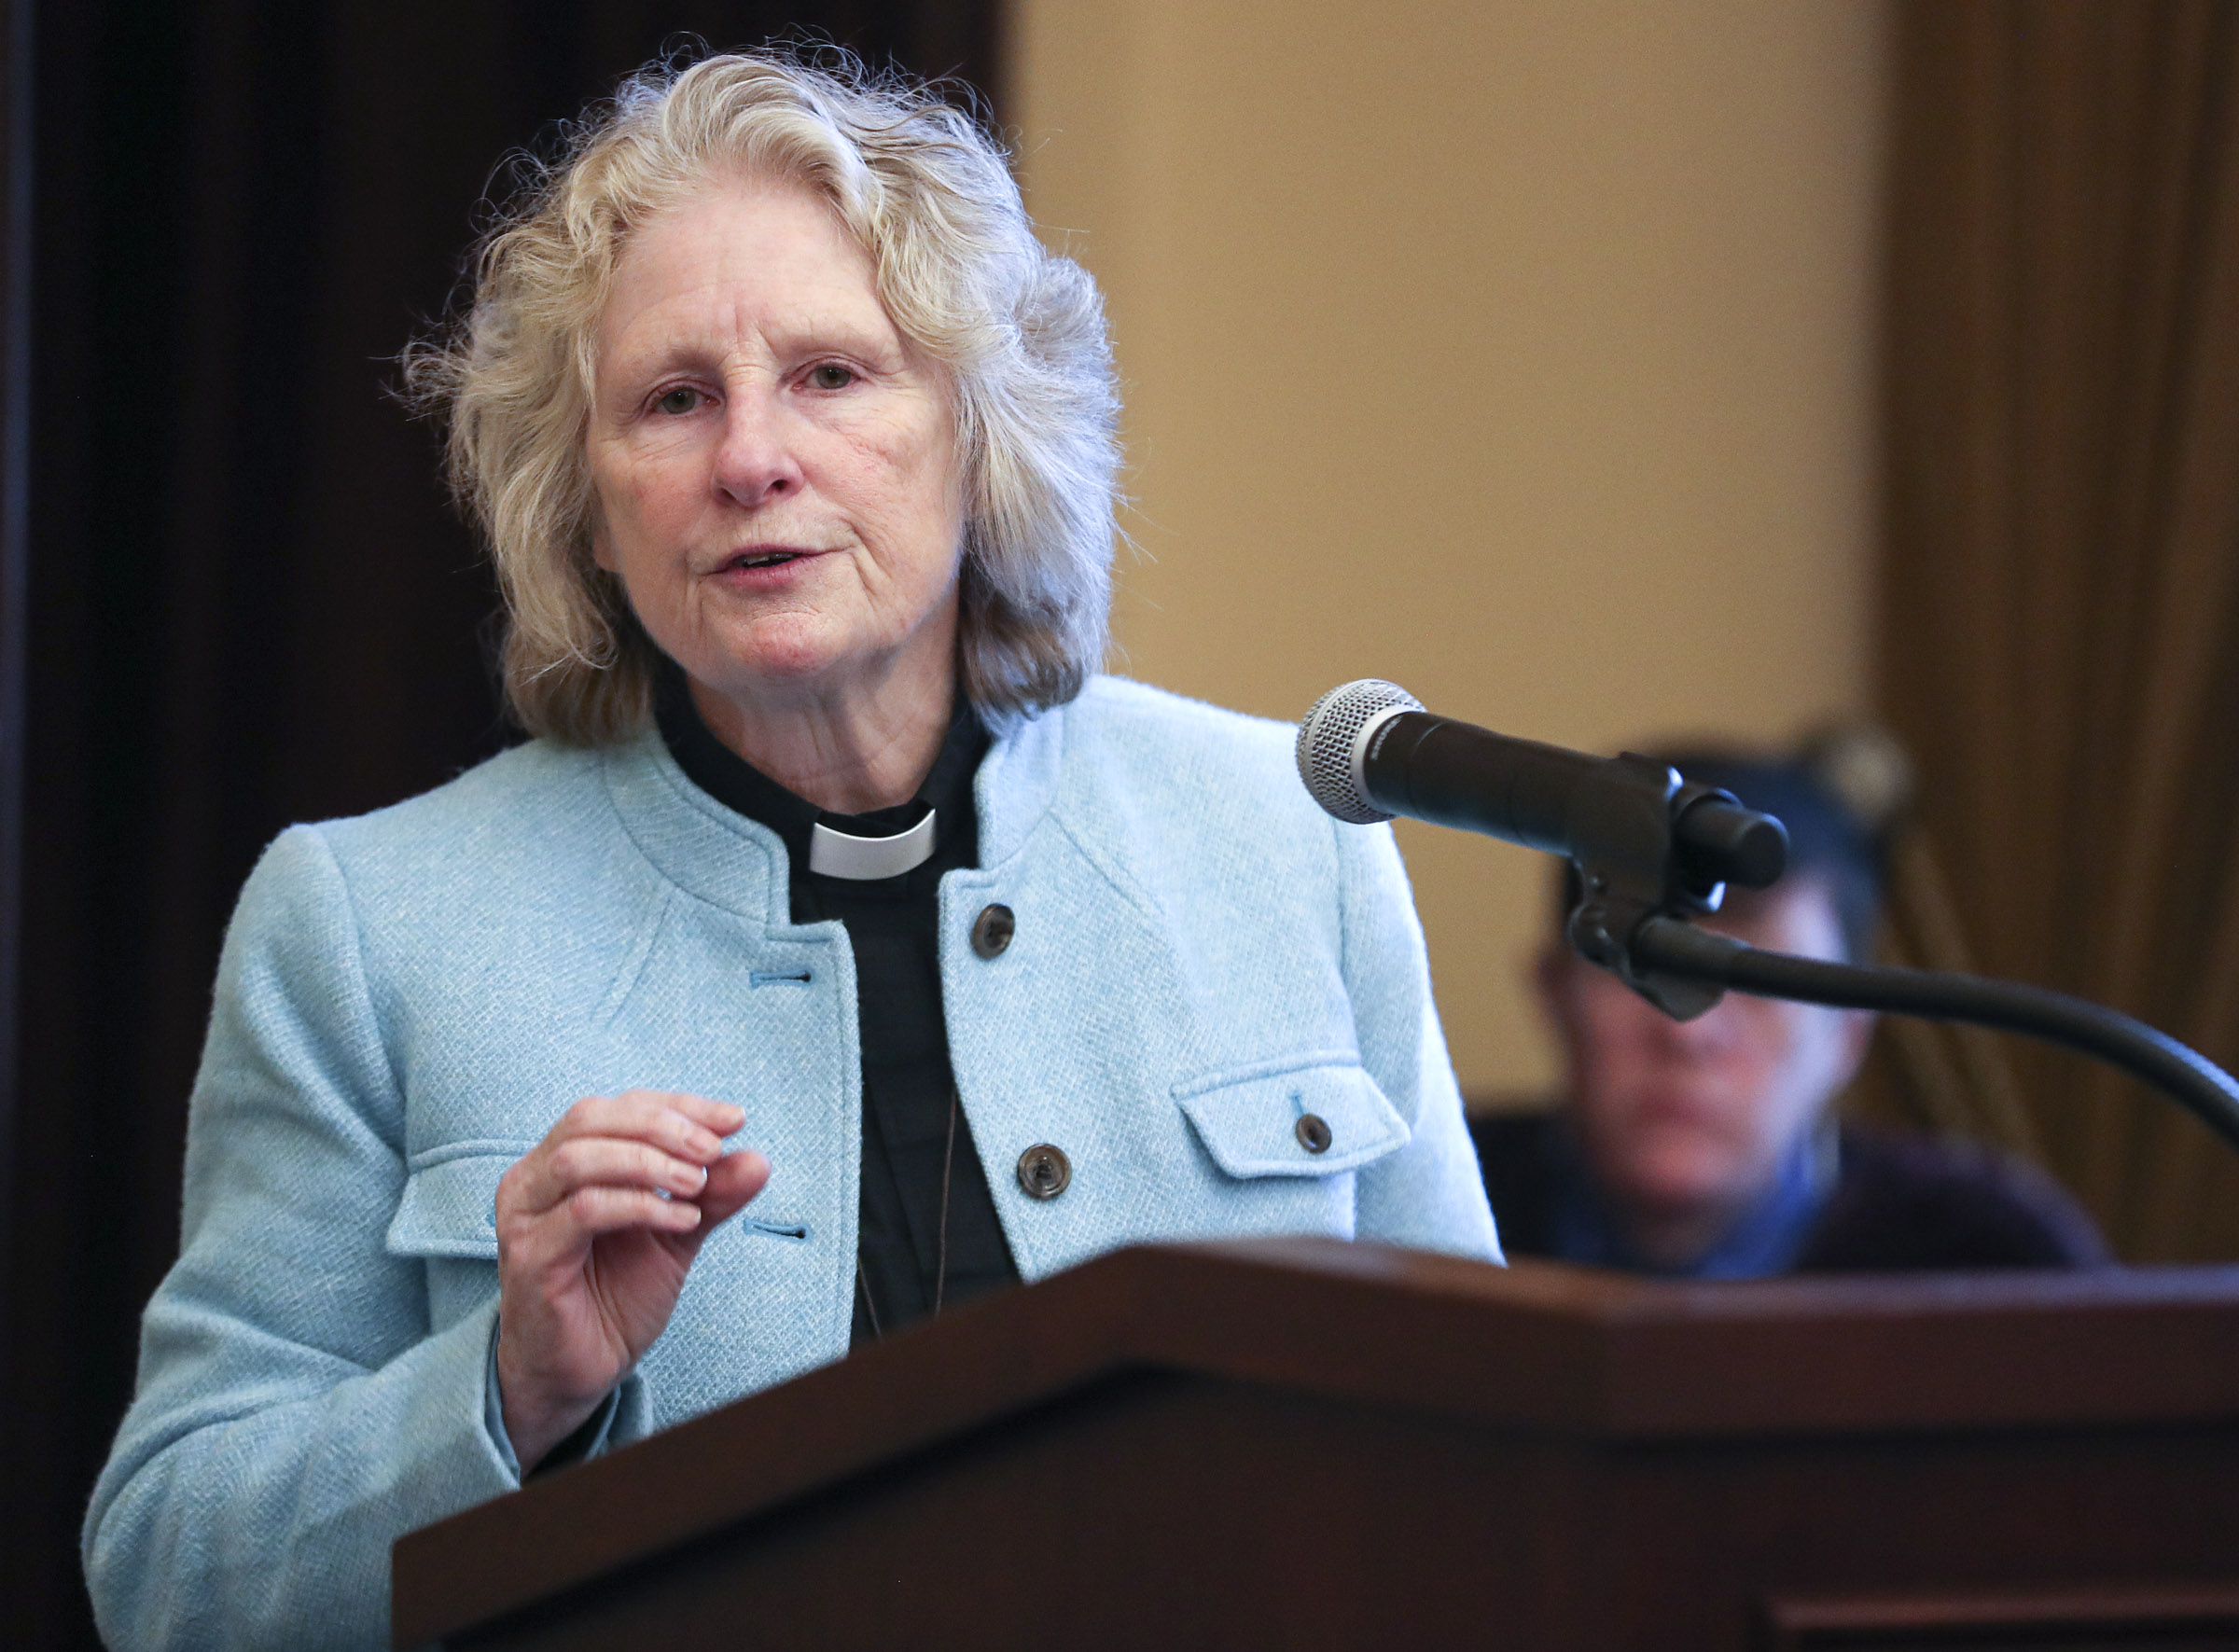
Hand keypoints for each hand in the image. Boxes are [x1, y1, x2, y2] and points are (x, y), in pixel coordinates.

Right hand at [493, 1090, 769, 1470]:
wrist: (582, 1370)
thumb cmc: (617, 1296)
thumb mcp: (677, 1235)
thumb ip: (713, 1196)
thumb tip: (759, 1159)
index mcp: (564, 1160)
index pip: (620, 1107)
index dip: (679, 1107)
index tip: (734, 1119)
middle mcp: (534, 1178)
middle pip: (592, 1118)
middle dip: (663, 1126)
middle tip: (713, 1150)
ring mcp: (524, 1215)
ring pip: (581, 1159)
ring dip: (649, 1162)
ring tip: (697, 1186)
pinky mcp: (528, 1255)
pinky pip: (584, 1210)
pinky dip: (640, 1205)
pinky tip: (683, 1219)